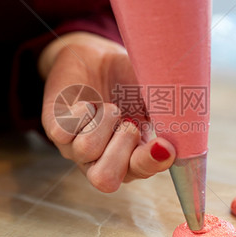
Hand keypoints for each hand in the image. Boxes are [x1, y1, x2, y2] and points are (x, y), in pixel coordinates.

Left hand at [40, 32, 176, 192]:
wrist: (96, 55)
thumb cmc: (129, 78)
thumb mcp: (156, 91)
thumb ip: (170, 111)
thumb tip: (180, 129)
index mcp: (132, 155)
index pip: (141, 172)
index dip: (152, 162)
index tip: (163, 143)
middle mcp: (101, 157)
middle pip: (105, 181)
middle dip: (122, 150)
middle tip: (129, 124)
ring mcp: (75, 145)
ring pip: (86, 150)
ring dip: (104, 123)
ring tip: (110, 107)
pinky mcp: (55, 126)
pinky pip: (63, 132)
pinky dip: (81, 113)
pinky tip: (88, 103)